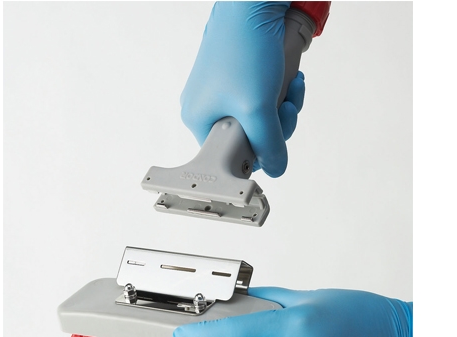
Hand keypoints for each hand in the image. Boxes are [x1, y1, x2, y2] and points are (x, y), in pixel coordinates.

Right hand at [180, 1, 304, 176]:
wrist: (251, 2)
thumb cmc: (244, 46)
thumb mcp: (258, 108)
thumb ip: (269, 145)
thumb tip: (276, 168)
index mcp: (198, 119)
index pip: (230, 155)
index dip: (258, 150)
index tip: (274, 137)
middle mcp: (206, 107)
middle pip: (248, 137)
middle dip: (276, 125)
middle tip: (285, 108)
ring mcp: (221, 91)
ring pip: (258, 118)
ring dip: (282, 107)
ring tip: (291, 88)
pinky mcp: (237, 78)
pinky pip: (261, 99)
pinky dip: (280, 93)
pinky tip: (290, 80)